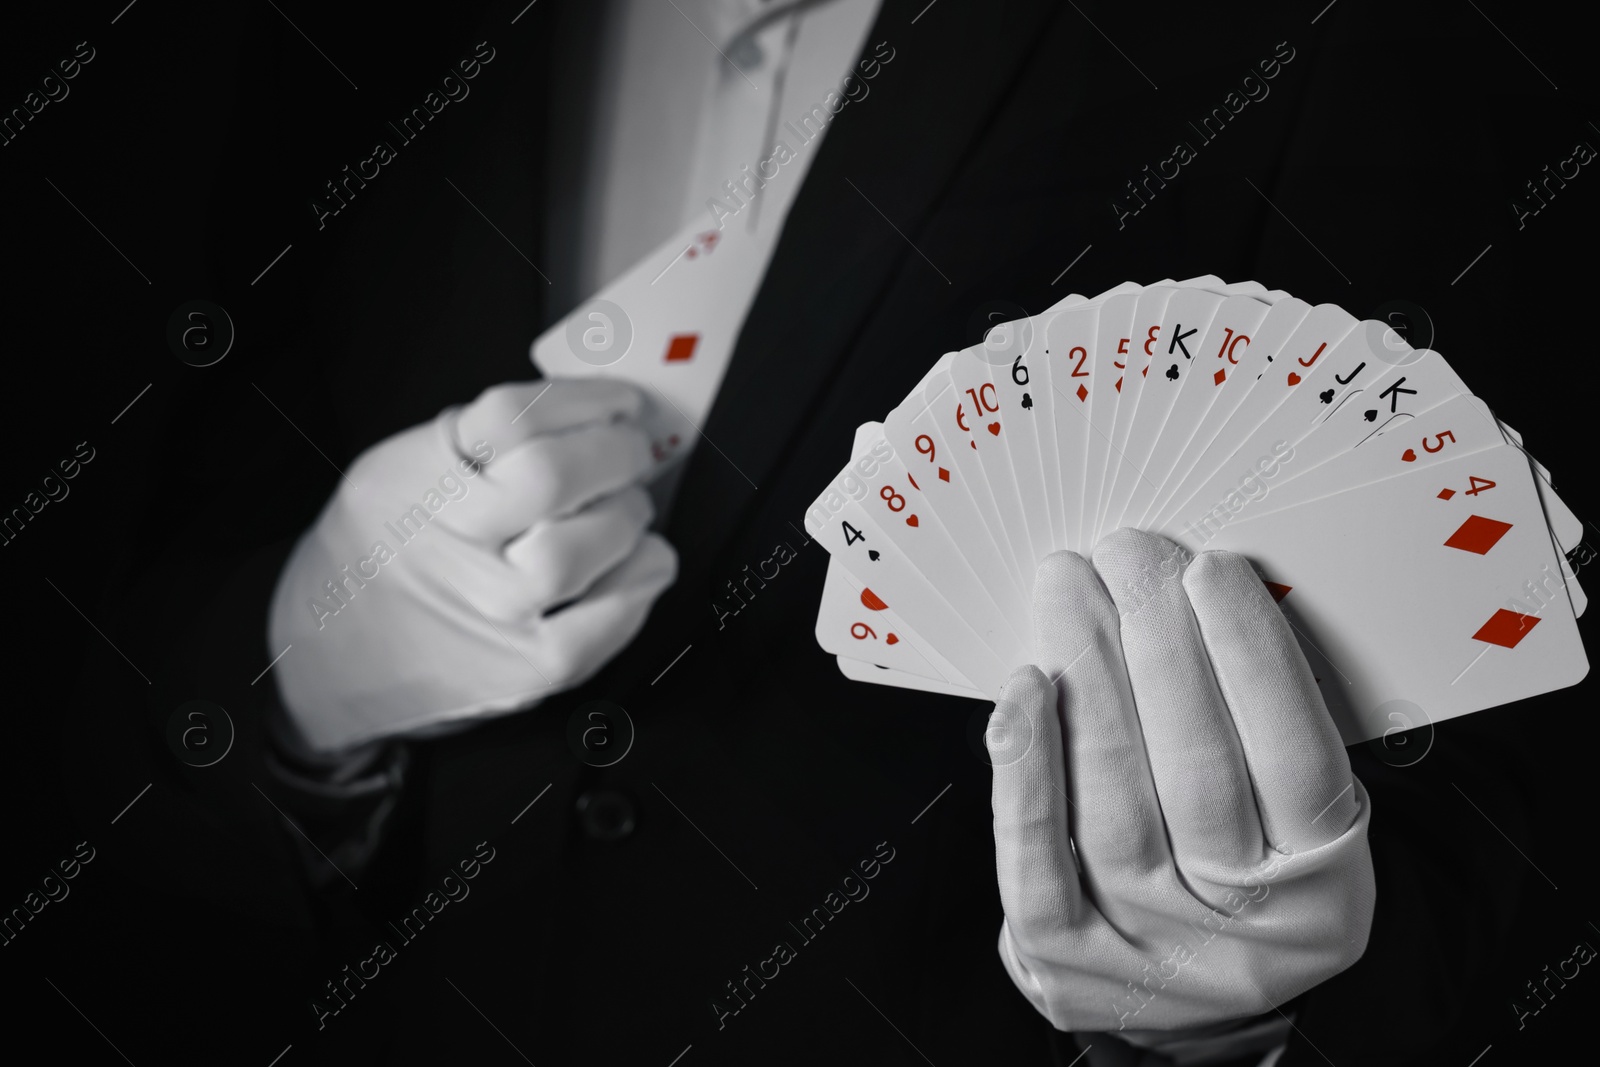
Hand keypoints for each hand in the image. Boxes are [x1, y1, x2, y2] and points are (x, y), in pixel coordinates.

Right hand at [268, 380, 675, 752]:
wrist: (328, 668)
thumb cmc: (378, 563)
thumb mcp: (398, 475)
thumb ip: (479, 441)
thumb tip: (590, 412)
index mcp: (415, 482)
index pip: (514, 418)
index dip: (586, 401)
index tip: (618, 403)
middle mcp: (447, 546)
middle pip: (556, 476)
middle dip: (617, 452)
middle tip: (629, 452)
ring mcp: (490, 614)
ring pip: (588, 545)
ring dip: (629, 515)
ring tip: (622, 511)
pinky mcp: (527, 670)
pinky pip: (612, 616)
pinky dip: (641, 577)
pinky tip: (635, 561)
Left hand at [987, 529, 1373, 1032]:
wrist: (1184, 997)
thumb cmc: (1241, 871)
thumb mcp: (1296, 818)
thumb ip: (1265, 727)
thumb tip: (1198, 597)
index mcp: (1323, 889)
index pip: (1295, 758)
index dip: (1251, 657)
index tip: (1212, 571)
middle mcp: (1242, 929)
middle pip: (1197, 771)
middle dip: (1159, 644)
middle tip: (1131, 556)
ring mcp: (1150, 949)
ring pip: (1112, 803)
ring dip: (1087, 679)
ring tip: (1074, 591)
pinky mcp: (1067, 960)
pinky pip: (1036, 857)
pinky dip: (1027, 765)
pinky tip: (1025, 688)